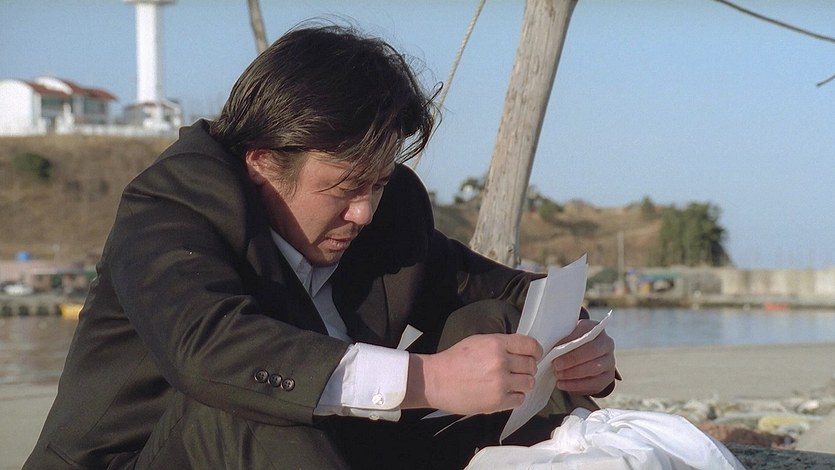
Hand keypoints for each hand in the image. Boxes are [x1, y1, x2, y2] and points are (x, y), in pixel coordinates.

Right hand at [404, 334, 541, 414]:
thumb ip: (501, 344)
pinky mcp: (497, 401)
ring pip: (529, 383)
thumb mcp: (478, 341)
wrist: (436, 380)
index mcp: (496, 344)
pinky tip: (505, 393)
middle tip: (518, 370)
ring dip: (523, 383)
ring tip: (512, 383)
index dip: (535, 351)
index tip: (534, 355)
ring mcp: (500, 383)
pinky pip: (520, 399)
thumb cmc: (454, 360)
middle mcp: (501, 362)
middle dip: (527, 368)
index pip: (530, 345)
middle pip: (531, 365)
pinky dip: (515, 397)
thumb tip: (520, 350)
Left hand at [551, 319, 615, 395]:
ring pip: (595, 368)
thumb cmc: (572, 344)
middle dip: (572, 360)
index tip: (555, 350)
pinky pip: (594, 384)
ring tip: (558, 375)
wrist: (585, 357)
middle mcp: (606, 344)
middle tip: (556, 365)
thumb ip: (562, 339)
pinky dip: (576, 385)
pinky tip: (563, 384)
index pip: (586, 333)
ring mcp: (609, 362)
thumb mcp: (567, 336)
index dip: (570, 342)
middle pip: (593, 351)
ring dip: (573, 373)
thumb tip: (548, 348)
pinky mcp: (607, 378)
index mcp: (596, 329)